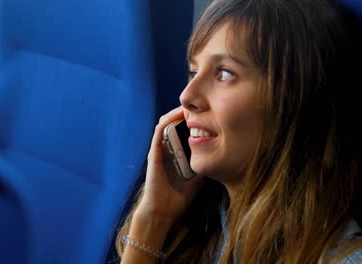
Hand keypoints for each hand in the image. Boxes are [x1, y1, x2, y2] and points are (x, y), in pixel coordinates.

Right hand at [134, 106, 205, 229]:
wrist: (163, 212)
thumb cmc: (179, 197)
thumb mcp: (199, 178)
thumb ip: (205, 165)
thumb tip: (223, 156)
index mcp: (177, 153)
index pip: (184, 130)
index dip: (194, 118)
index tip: (209, 112)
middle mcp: (167, 148)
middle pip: (175, 122)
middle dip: (188, 112)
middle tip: (202, 104)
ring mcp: (160, 150)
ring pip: (166, 123)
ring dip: (177, 113)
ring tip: (192, 106)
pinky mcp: (154, 153)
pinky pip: (159, 132)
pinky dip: (168, 121)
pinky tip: (179, 115)